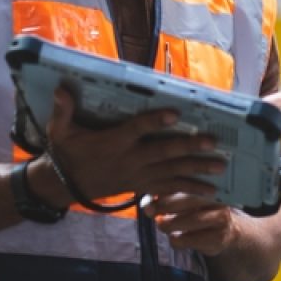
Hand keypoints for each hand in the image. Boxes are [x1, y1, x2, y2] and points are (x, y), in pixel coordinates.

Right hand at [44, 87, 226, 200]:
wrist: (68, 185)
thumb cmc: (69, 153)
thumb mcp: (61, 132)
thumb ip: (63, 111)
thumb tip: (61, 89)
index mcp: (114, 142)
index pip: (137, 129)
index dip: (155, 121)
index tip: (175, 113)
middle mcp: (131, 159)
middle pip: (164, 152)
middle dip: (189, 147)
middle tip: (213, 142)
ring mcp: (139, 175)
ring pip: (172, 172)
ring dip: (197, 170)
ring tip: (220, 168)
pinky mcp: (144, 186)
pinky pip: (170, 189)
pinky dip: (190, 190)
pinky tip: (212, 192)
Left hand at [143, 192, 238, 256]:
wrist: (227, 232)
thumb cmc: (200, 213)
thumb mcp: (187, 201)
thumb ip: (168, 198)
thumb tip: (147, 204)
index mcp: (210, 187)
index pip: (186, 183)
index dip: (165, 191)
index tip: (150, 200)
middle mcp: (218, 201)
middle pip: (189, 200)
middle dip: (166, 206)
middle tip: (151, 212)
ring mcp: (220, 220)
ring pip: (190, 220)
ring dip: (170, 224)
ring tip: (162, 225)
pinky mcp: (218, 238)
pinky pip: (191, 239)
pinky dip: (177, 240)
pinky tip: (175, 237)